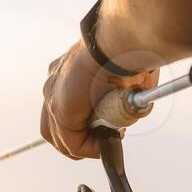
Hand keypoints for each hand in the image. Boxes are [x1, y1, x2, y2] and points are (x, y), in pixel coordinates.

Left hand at [39, 41, 158, 159]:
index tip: (108, 123)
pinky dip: (89, 149)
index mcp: (69, 71)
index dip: (85, 121)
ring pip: (59, 136)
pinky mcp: (60, 110)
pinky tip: (105, 144)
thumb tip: (137, 101)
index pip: (67, 104)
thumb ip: (127, 91)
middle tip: (103, 138)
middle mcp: (56, 82)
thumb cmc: (127, 50)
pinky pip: (71, 142)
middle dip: (79, 137)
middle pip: (55, 123)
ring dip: (85, 146)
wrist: (118, 42)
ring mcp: (53, 96)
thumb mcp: (127, 73)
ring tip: (106, 142)